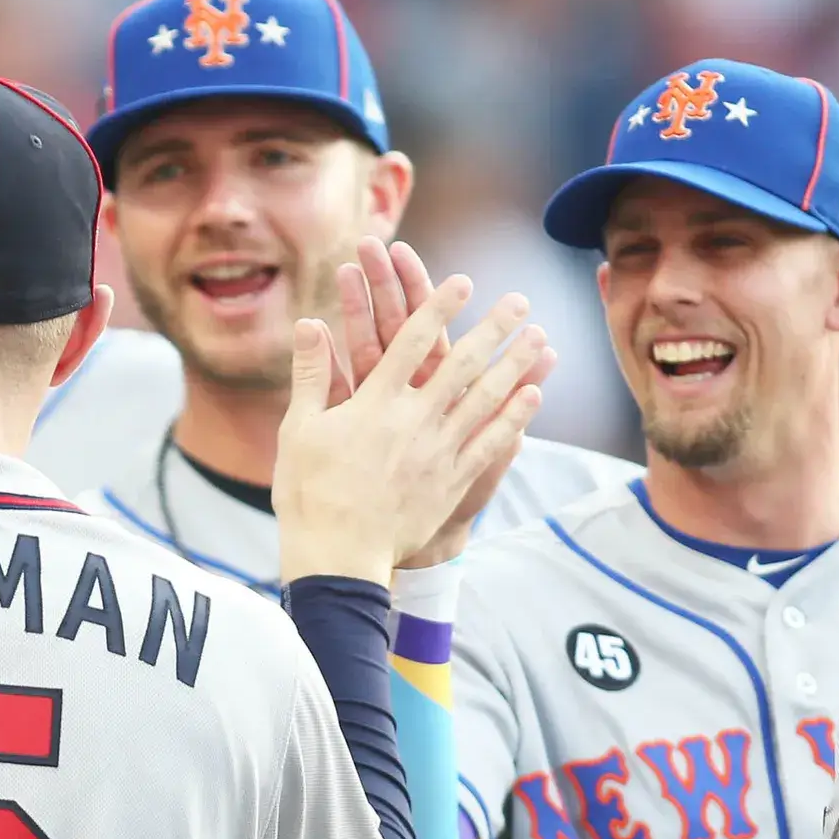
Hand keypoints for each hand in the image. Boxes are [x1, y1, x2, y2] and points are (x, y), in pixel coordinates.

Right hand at [277, 278, 546, 585]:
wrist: (337, 557)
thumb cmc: (309, 493)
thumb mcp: (298, 430)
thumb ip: (311, 374)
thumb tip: (308, 323)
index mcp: (373, 403)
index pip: (411, 342)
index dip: (437, 307)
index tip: (462, 281)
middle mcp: (413, 420)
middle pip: (460, 363)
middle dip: (492, 328)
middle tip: (519, 301)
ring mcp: (437, 451)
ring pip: (485, 398)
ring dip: (515, 364)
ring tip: (540, 336)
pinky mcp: (451, 481)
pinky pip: (490, 443)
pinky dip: (513, 417)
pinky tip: (534, 395)